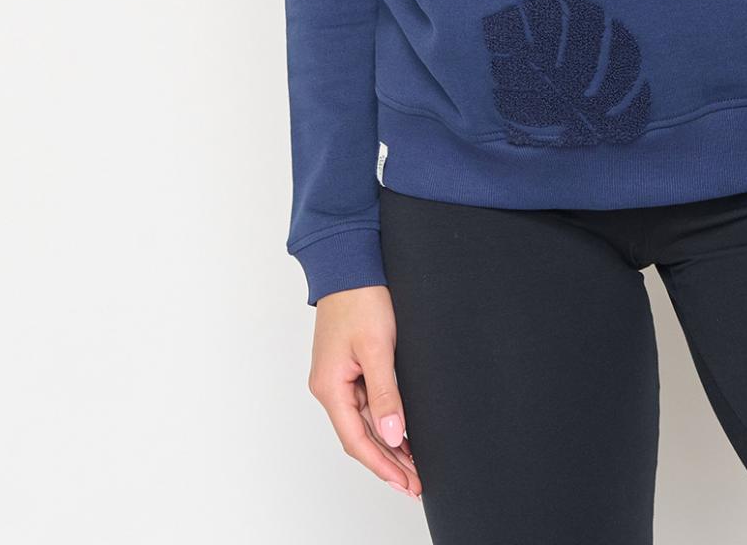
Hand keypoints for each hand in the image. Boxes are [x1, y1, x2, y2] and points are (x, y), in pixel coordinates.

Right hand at [308, 285, 422, 501]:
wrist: (350, 263)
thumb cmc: (360, 298)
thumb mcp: (377, 348)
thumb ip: (384, 394)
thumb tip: (392, 435)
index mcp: (330, 387)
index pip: (356, 440)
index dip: (382, 466)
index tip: (406, 482)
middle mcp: (330, 387)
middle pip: (360, 436)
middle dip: (388, 461)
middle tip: (416, 482)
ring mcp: (339, 378)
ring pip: (364, 423)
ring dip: (388, 444)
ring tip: (414, 465)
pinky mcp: (349, 367)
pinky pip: (366, 405)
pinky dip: (384, 422)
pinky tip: (402, 433)